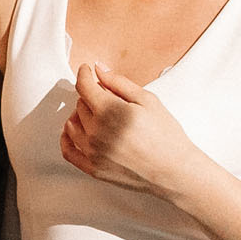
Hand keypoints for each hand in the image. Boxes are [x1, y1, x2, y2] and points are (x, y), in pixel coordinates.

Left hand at [60, 63, 196, 195]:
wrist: (174, 171)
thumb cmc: (166, 136)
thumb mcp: (148, 100)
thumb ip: (119, 82)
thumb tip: (99, 69)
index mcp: (110, 111)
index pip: (84, 87)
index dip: (83, 74)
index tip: (86, 70)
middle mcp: (96, 132)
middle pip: (80, 105)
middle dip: (90, 97)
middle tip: (106, 97)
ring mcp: (92, 152)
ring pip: (72, 125)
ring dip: (80, 115)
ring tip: (96, 114)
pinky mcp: (93, 169)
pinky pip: (68, 151)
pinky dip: (67, 138)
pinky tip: (74, 131)